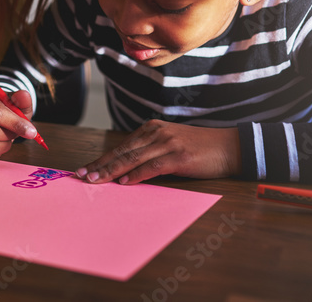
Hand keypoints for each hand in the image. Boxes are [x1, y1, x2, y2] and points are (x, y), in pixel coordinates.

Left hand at [75, 120, 241, 184]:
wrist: (230, 147)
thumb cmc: (200, 149)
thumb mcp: (171, 144)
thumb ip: (150, 152)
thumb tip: (126, 170)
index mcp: (152, 129)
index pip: (121, 146)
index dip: (102, 159)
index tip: (84, 170)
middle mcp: (157, 133)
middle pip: (122, 151)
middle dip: (100, 165)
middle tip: (81, 176)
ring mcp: (168, 143)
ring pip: (132, 158)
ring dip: (111, 170)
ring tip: (95, 180)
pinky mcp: (179, 155)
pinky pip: (152, 166)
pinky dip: (136, 175)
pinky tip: (124, 182)